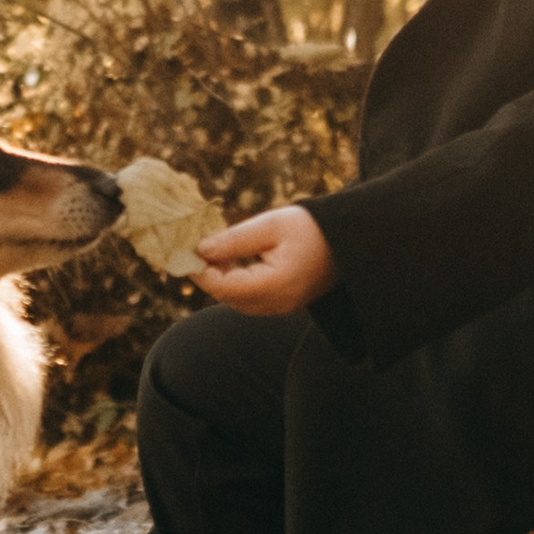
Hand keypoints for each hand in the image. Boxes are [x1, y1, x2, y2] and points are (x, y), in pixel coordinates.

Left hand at [193, 205, 336, 315]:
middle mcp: (277, 303)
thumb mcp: (271, 225)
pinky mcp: (283, 304)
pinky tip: (231, 261)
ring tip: (213, 251)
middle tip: (193, 248)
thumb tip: (200, 250)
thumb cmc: (312, 227)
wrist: (348, 240)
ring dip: (221, 279)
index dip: (200, 270)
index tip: (185, 249)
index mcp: (275, 284)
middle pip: (227, 297)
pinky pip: (249, 300)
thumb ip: (234, 240)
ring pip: (236, 301)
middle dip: (208, 274)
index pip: (223, 286)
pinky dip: (235, 283)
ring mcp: (281, 307)